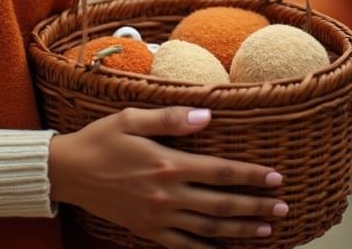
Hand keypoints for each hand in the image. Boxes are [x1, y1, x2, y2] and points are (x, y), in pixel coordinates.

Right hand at [48, 107, 286, 248]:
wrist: (68, 172)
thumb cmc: (100, 139)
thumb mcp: (131, 118)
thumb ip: (170, 118)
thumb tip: (207, 116)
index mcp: (167, 164)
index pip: (221, 172)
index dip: (251, 176)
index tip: (276, 177)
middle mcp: (167, 195)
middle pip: (222, 204)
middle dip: (256, 206)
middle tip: (283, 207)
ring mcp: (159, 218)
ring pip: (210, 228)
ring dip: (242, 229)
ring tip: (267, 229)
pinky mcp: (148, 231)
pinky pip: (186, 245)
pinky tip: (227, 248)